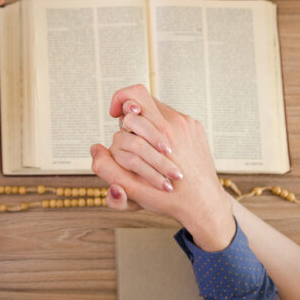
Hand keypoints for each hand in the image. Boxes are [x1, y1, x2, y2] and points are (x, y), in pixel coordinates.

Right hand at [90, 85, 233, 251]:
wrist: (204, 204)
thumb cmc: (168, 198)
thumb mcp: (132, 189)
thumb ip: (107, 168)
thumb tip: (95, 148)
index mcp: (160, 132)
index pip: (135, 95)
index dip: (119, 100)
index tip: (114, 115)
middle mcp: (177, 123)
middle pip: (144, 100)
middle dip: (131, 118)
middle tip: (129, 135)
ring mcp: (189, 124)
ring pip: (157, 110)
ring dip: (147, 125)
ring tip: (148, 148)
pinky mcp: (196, 128)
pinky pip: (172, 119)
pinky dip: (162, 130)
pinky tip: (163, 151)